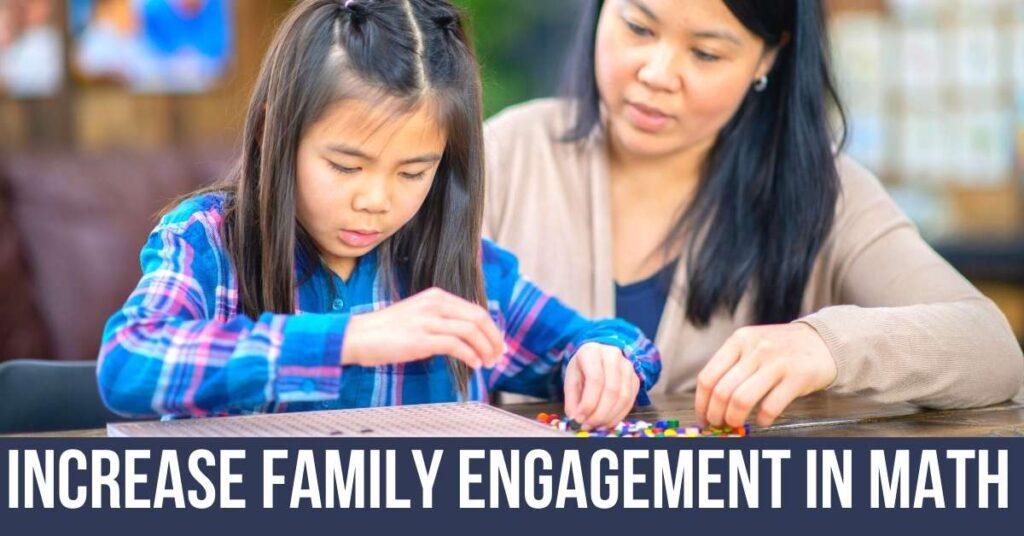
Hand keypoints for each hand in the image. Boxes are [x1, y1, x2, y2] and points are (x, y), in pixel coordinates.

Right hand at [341, 287, 503, 368]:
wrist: (357, 336)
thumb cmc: (385, 330)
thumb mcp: (418, 315)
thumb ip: (441, 320)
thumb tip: (466, 335)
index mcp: (436, 296)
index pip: (475, 310)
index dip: (491, 328)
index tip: (497, 343)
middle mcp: (435, 304)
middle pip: (478, 318)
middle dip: (493, 338)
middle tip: (498, 355)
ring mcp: (428, 320)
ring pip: (471, 331)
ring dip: (485, 349)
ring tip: (487, 363)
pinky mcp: (422, 339)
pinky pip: (456, 345)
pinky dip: (470, 355)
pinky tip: (474, 364)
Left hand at [563, 343, 640, 429]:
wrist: (598, 356)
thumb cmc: (583, 368)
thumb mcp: (571, 379)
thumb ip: (572, 399)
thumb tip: (575, 419)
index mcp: (592, 351)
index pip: (595, 380)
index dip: (588, 403)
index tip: (580, 418)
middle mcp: (613, 356)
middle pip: (611, 390)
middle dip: (599, 413)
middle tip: (587, 425)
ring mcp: (628, 367)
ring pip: (623, 397)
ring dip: (609, 417)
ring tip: (596, 425)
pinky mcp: (635, 379)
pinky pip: (630, 402)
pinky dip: (618, 416)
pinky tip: (606, 422)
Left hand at [695, 323, 836, 428]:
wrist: (824, 340)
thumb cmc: (782, 348)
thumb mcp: (752, 345)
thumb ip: (732, 366)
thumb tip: (709, 401)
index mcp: (739, 340)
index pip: (708, 377)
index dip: (701, 403)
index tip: (702, 418)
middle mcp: (755, 349)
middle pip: (722, 391)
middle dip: (716, 415)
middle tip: (718, 425)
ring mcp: (777, 362)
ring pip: (741, 400)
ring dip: (734, 419)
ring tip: (736, 424)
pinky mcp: (797, 377)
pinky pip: (770, 406)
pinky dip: (762, 420)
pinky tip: (762, 421)